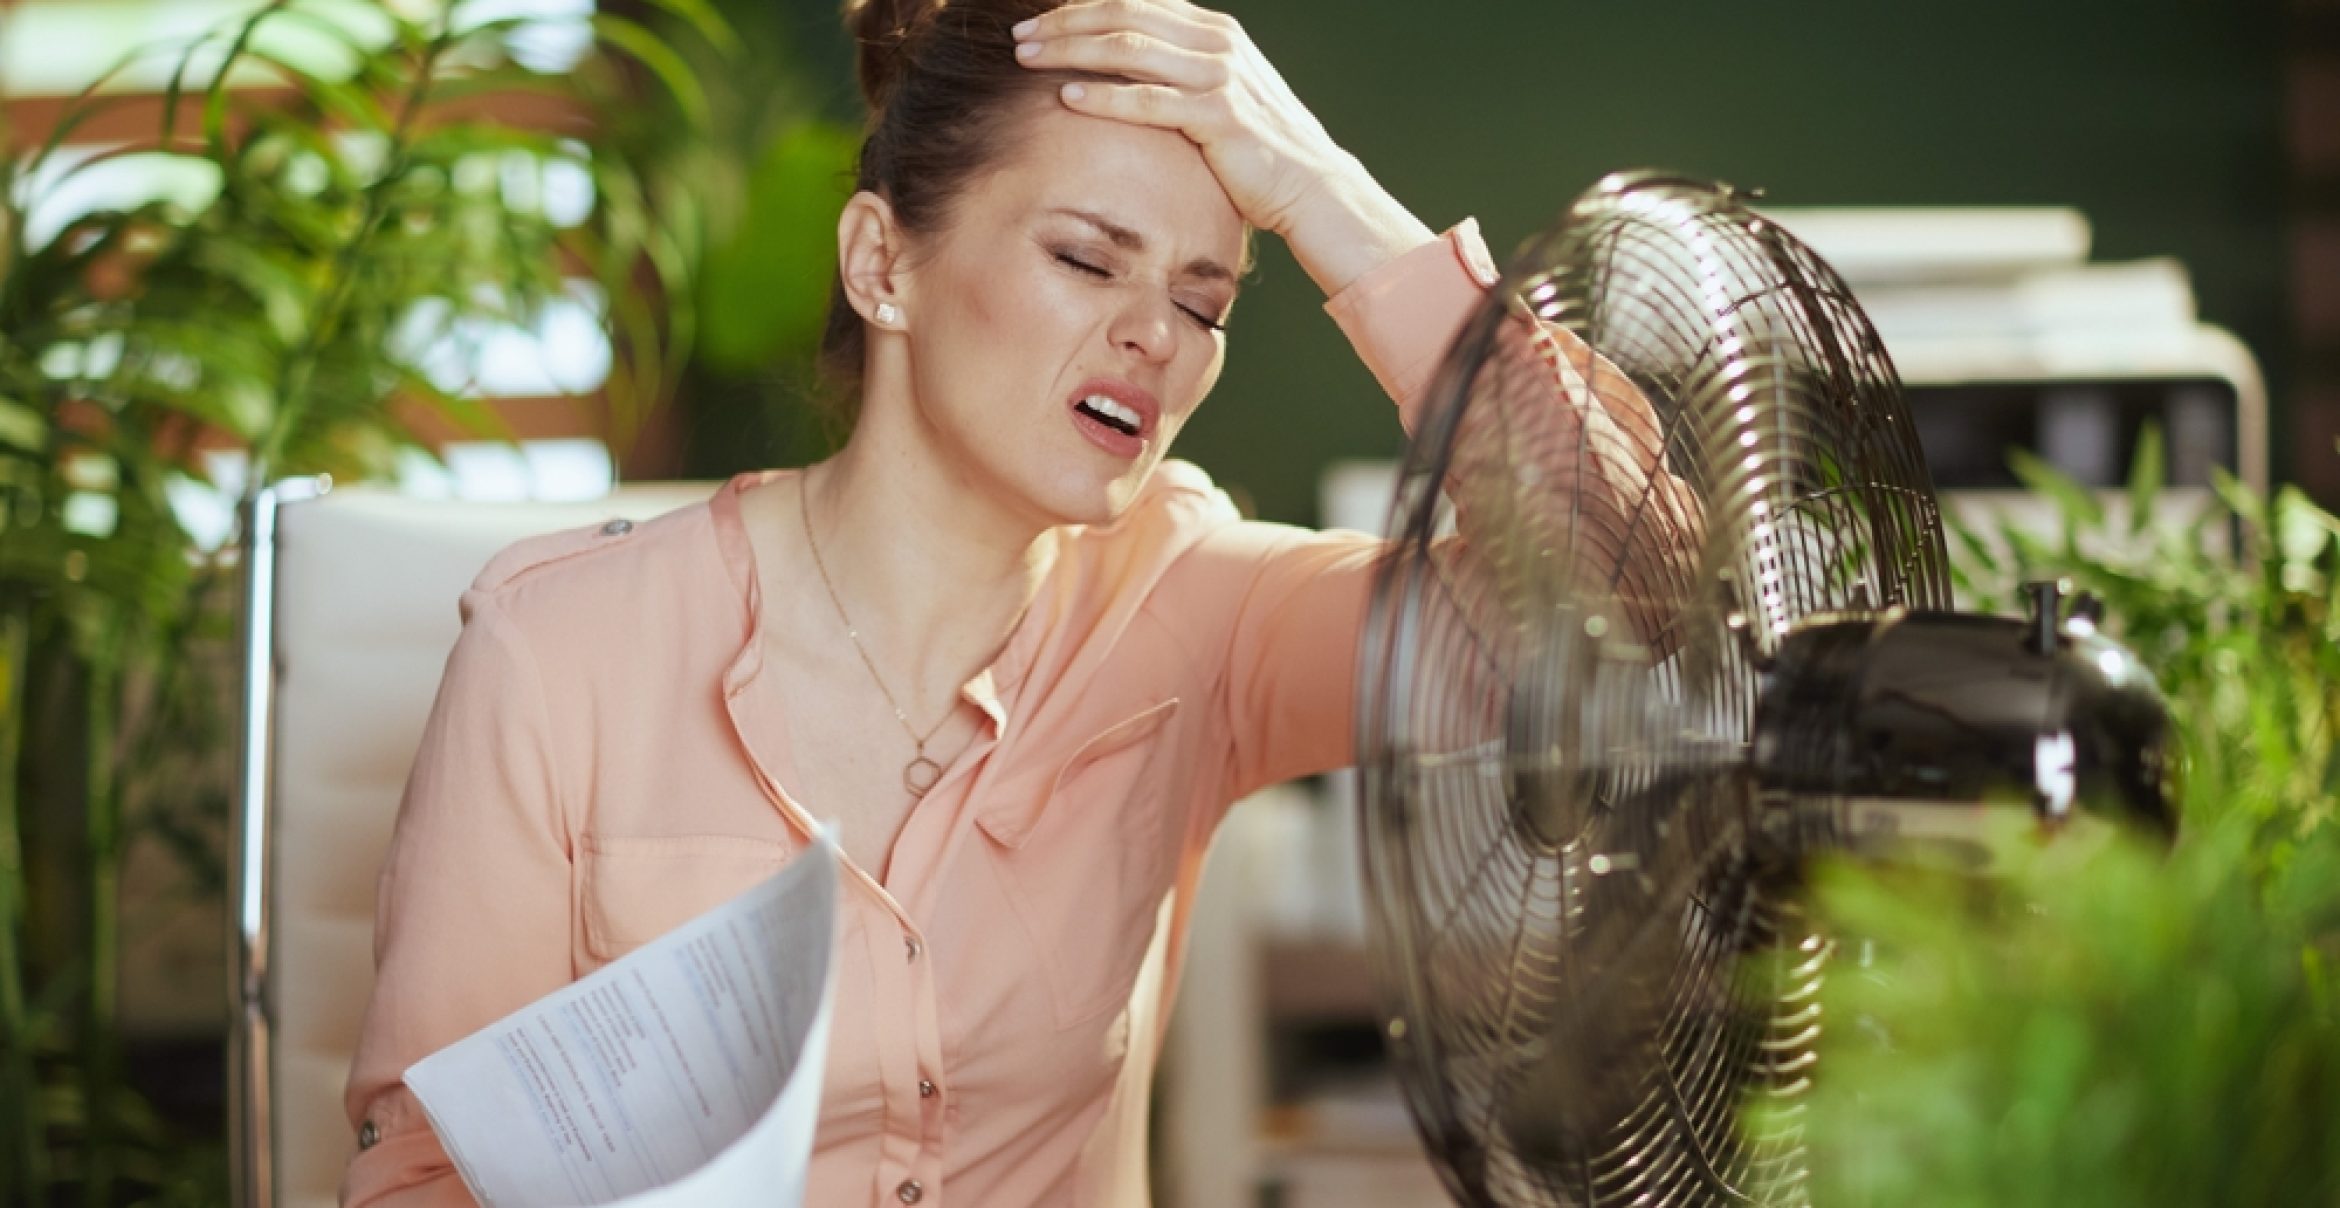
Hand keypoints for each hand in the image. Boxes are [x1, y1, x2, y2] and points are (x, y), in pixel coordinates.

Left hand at [1013, 0, 1430, 293]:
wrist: (1311, 188)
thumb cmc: (1255, 152)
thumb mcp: (1218, 97)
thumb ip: (1178, 74)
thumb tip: (1125, 70)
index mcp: (1214, 31)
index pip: (1135, 2)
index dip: (1082, 6)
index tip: (1039, 19)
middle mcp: (1217, 43)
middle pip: (1124, 15)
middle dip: (1065, 22)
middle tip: (1018, 36)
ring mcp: (1220, 76)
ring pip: (1129, 48)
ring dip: (1072, 49)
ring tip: (1027, 58)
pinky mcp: (1220, 116)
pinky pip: (1149, 100)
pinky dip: (1104, 96)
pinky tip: (1067, 97)